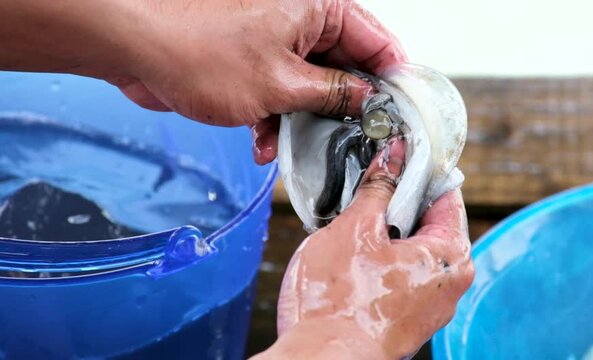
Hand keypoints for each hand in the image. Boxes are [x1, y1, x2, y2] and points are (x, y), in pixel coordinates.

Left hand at [0, 0, 405, 163]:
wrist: (137, 50)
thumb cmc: (201, 52)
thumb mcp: (282, 84)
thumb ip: (334, 96)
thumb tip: (369, 103)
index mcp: (319, 9)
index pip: (377, 42)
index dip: (393, 81)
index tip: (402, 116)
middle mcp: (303, 23)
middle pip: (347, 71)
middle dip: (343, 112)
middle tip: (352, 145)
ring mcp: (280, 46)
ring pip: (315, 91)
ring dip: (304, 124)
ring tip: (289, 145)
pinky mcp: (258, 67)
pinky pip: (284, 97)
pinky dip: (276, 122)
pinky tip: (261, 143)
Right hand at [257, 141, 473, 358]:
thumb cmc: (337, 304)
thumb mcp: (355, 228)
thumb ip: (378, 188)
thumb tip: (392, 158)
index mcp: (450, 257)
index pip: (446, 193)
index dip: (419, 168)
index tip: (397, 153)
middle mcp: (448, 283)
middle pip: (428, 220)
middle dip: (395, 202)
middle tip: (365, 188)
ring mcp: (428, 303)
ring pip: (409, 247)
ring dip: (382, 231)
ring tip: (352, 225)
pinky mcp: (405, 317)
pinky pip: (398, 273)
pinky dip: (378, 258)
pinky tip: (350, 257)